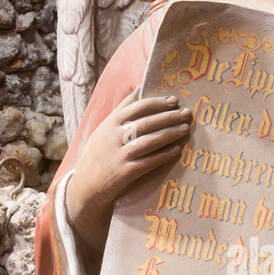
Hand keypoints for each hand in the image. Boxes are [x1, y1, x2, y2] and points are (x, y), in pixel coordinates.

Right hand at [66, 92, 191, 272]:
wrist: (87, 185)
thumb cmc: (99, 154)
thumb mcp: (104, 129)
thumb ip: (120, 111)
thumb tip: (138, 89)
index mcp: (110, 122)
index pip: (137, 106)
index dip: (157, 102)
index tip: (173, 100)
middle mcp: (115, 136)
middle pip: (147, 122)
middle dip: (169, 116)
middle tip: (186, 113)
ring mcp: (120, 154)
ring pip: (150, 140)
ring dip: (170, 133)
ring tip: (185, 129)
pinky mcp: (126, 171)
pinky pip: (150, 161)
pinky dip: (164, 155)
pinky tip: (177, 150)